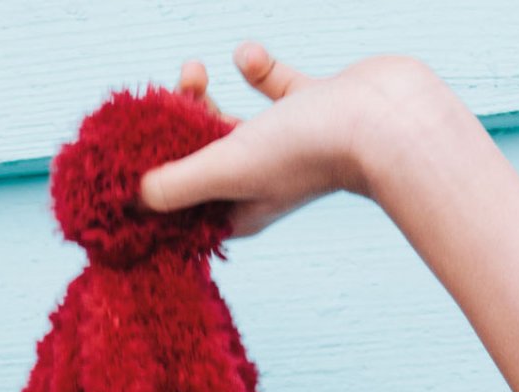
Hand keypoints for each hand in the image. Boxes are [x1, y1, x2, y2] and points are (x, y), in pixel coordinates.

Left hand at [142, 44, 518, 391]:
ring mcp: (288, 146)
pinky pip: (274, 89)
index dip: (155, 185)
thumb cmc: (307, 151)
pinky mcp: (313, 109)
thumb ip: (175, 184)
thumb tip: (136, 196)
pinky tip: (245, 54)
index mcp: (238, 209)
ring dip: (204, 98)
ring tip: (193, 71)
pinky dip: (256, 70)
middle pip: (201, 159)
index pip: (183, 204)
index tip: (129, 158)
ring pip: (231, 124)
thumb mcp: (225, 168)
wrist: (388, 121)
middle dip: (175, 128)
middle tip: (162, 97)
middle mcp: (261, 183)